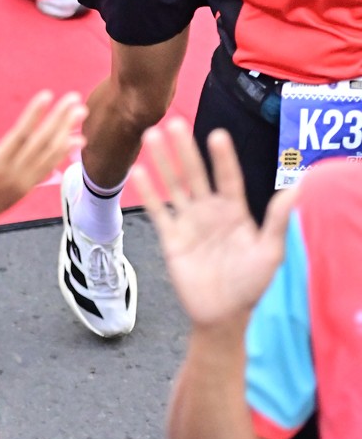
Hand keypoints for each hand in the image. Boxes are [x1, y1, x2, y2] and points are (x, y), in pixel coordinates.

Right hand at [0, 90, 85, 239]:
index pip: (20, 136)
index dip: (34, 115)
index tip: (48, 95)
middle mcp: (15, 175)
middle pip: (42, 143)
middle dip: (59, 119)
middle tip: (75, 98)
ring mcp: (24, 183)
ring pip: (50, 154)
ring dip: (67, 132)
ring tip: (81, 112)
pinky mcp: (28, 187)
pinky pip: (50, 166)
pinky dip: (64, 151)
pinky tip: (75, 139)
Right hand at [135, 118, 293, 329]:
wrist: (222, 315)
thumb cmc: (250, 284)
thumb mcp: (270, 252)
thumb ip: (278, 220)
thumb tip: (298, 188)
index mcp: (234, 211)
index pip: (228, 177)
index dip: (223, 158)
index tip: (217, 134)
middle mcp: (209, 210)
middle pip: (195, 174)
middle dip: (185, 150)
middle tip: (174, 123)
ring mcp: (188, 222)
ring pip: (174, 186)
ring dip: (163, 162)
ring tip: (151, 136)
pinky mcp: (171, 237)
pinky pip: (158, 211)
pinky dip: (148, 192)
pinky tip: (139, 171)